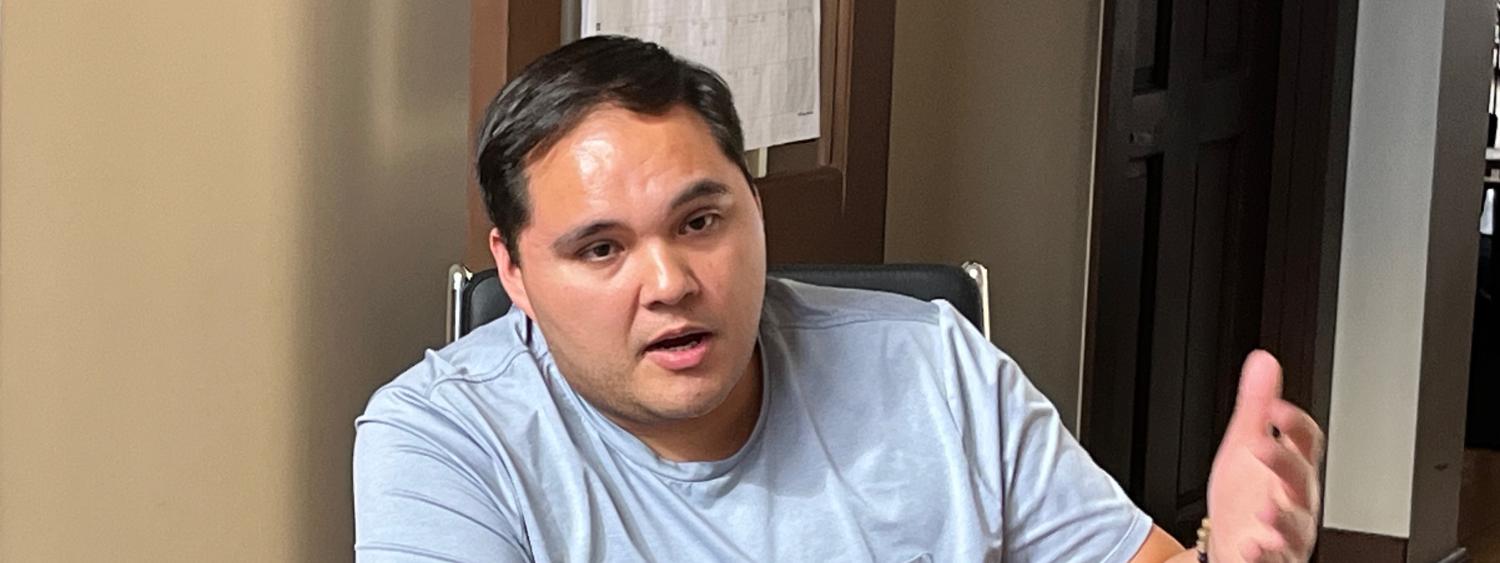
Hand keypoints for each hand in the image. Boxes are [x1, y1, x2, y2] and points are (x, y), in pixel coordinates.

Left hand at [1205, 351, 1324, 561]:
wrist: (1231, 546)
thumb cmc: (1244, 497)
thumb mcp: (1245, 445)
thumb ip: (1256, 405)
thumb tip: (1264, 360)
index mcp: (1292, 469)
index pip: (1306, 443)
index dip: (1294, 425)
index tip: (1275, 407)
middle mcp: (1297, 501)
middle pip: (1300, 480)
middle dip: (1284, 463)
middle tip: (1262, 447)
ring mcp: (1287, 534)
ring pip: (1294, 526)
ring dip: (1282, 518)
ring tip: (1266, 509)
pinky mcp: (1273, 559)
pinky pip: (1275, 560)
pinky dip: (1265, 556)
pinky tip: (1252, 548)